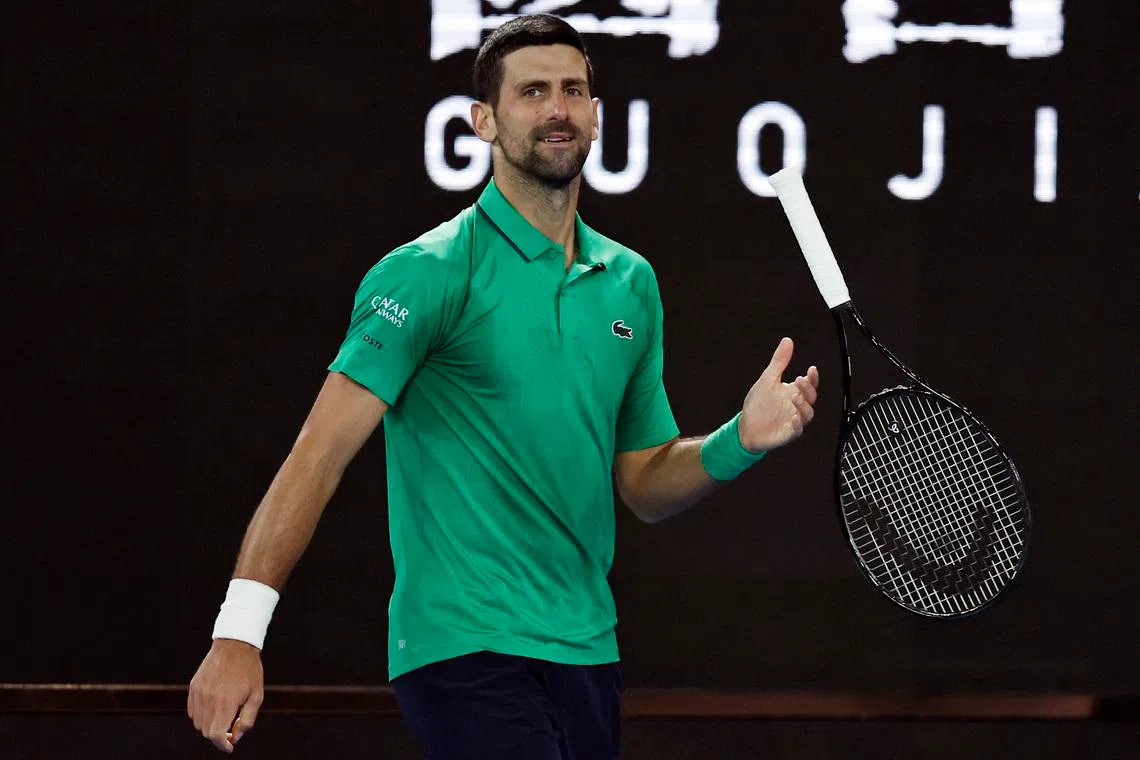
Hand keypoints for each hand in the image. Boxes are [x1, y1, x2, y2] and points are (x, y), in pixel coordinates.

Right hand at [188, 639, 264, 752]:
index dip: (222, 745)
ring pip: (198, 723)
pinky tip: (214, 705)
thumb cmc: (249, 671)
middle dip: (218, 734)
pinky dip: (200, 714)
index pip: (216, 735)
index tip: (229, 747)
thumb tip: (236, 738)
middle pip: (206, 731)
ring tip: (224, 713)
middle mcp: (208, 700)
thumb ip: (247, 720)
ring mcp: (198, 693)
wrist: (235, 645)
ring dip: (209, 724)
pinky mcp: (193, 687)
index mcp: (225, 703)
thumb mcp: (256, 696)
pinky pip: (192, 711)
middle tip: (231, 727)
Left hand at [738, 337, 819, 451]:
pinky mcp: (788, 433)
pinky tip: (794, 417)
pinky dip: (798, 424)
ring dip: (803, 405)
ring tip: (794, 396)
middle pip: (811, 398)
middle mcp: (797, 407)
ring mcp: (794, 420)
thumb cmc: (758, 404)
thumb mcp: (768, 379)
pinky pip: (797, 430)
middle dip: (807, 389)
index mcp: (794, 393)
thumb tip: (787, 341)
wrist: (745, 426)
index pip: (810, 385)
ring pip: (808, 414)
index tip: (811, 369)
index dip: (813, 378)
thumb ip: (779, 362)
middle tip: (799, 380)